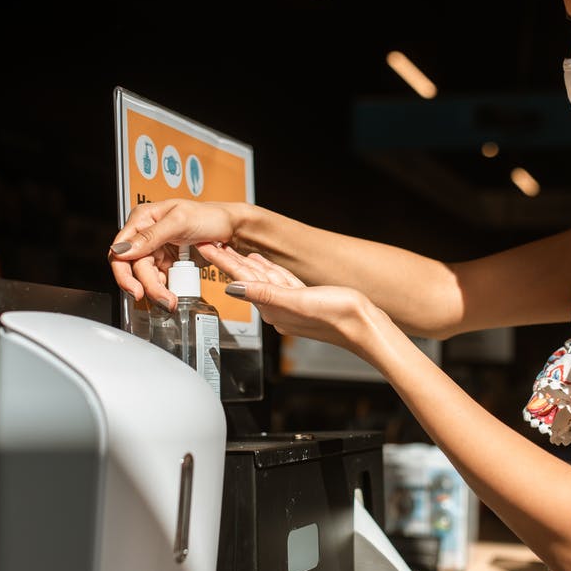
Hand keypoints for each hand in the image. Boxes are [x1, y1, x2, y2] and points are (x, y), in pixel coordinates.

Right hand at [109, 199, 241, 307]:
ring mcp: (156, 250)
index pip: (120, 249)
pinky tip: (173, 293)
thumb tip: (123, 250)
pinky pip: (158, 280)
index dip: (124, 272)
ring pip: (146, 277)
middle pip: (133, 268)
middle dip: (147, 286)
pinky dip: (164, 289)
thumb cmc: (209, 216)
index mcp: (142, 219)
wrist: (231, 228)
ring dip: (157, 291)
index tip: (136, 289)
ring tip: (171, 301)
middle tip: (162, 300)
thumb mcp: (180, 221)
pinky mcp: (167, 262)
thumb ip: (151, 236)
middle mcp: (145, 235)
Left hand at [205, 245, 389, 357]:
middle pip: (247, 278)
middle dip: (228, 261)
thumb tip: (233, 288)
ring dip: (245, 263)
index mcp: (273, 308)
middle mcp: (278, 307)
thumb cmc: (337, 316)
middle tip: (209, 244)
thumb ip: (264, 294)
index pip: (241, 280)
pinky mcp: (303, 299)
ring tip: (229, 250)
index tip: (205, 248)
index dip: (222, 262)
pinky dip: (267, 270)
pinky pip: (278, 281)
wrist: (365, 326)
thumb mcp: (297, 301)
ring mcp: (290, 304)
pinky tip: (260, 263)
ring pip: (262, 278)